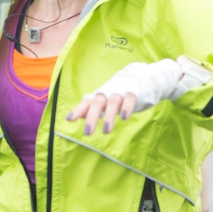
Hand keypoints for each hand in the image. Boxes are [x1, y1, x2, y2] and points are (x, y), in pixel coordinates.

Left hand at [69, 57, 212, 134]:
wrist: (143, 78)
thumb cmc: (120, 93)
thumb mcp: (104, 101)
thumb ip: (89, 108)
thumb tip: (71, 116)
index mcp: (101, 95)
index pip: (87, 102)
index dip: (79, 110)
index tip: (69, 119)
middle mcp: (109, 92)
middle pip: (98, 102)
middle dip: (92, 117)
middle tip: (87, 133)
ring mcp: (122, 91)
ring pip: (113, 102)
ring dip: (109, 116)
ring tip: (106, 131)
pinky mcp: (135, 93)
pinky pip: (130, 99)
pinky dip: (127, 108)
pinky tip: (124, 118)